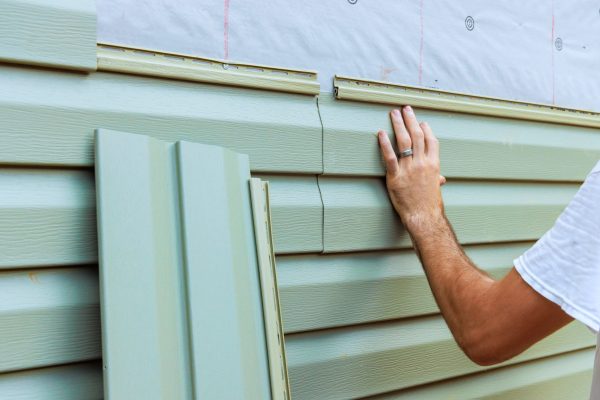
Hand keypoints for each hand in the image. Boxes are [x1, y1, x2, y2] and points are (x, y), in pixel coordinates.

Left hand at [377, 106, 445, 231]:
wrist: (423, 217)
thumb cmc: (430, 205)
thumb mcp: (436, 189)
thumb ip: (437, 179)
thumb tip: (441, 179)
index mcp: (434, 164)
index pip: (431, 141)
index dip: (426, 129)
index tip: (421, 121)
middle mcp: (422, 163)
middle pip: (417, 135)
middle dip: (411, 120)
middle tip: (405, 109)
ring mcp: (409, 169)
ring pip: (404, 141)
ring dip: (399, 125)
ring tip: (394, 114)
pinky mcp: (395, 176)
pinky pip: (390, 156)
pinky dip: (385, 144)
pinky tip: (381, 133)